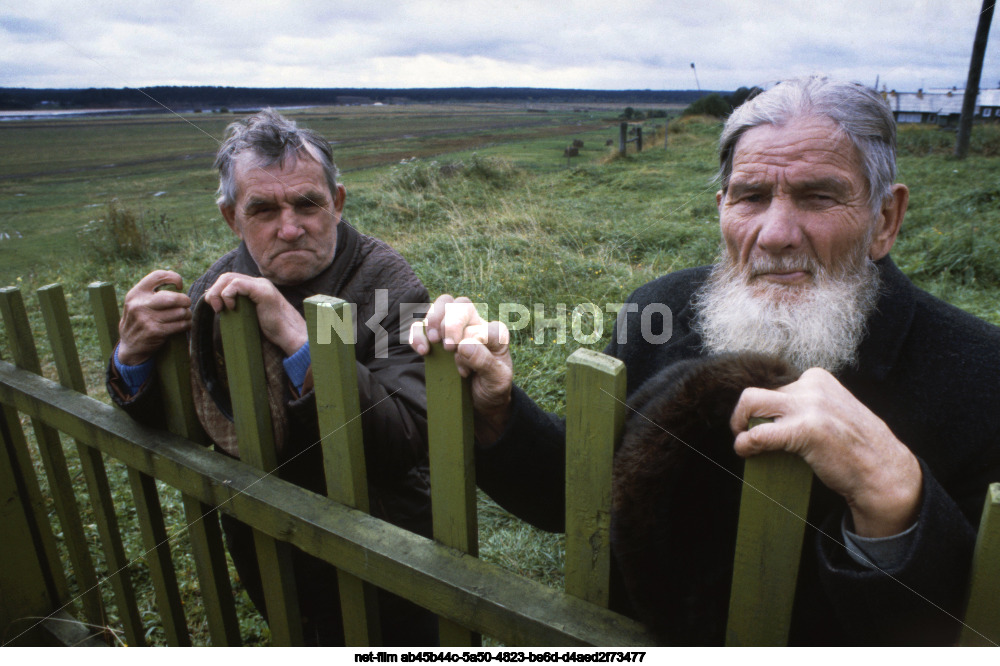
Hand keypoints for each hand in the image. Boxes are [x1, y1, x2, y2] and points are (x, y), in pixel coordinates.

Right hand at [117, 270, 191, 365]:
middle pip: (173, 297)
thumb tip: (175, 277)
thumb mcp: (138, 302)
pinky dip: (186, 324)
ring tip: (185, 316)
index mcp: (136, 293)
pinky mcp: (156, 332)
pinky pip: (180, 325)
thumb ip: (152, 291)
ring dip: (187, 314)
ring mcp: (147, 319)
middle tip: (186, 304)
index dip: (174, 277)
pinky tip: (184, 325)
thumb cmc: (140, 319)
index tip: (179, 286)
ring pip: (180, 312)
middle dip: (185, 300)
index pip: (158, 276)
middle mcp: (139, 304)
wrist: (130, 346)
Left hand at [203, 273, 306, 356]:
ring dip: (218, 293)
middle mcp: (258, 283)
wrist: (290, 335)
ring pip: (229, 278)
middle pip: (226, 276)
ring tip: (220, 308)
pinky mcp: (262, 291)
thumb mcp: (251, 316)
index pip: (230, 280)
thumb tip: (219, 307)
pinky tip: (231, 307)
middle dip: (214, 291)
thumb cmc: (274, 330)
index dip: (217, 291)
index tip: (216, 307)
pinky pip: (237, 284)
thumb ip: (240, 308)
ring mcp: (261, 285)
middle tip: (216, 308)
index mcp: (256, 288)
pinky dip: (228, 294)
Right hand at [409, 294, 512, 441]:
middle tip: (448, 347)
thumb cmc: (492, 386)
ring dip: (434, 319)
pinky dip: (418, 333)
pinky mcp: (436, 338)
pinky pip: (422, 324)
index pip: (485, 327)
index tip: (466, 369)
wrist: (481, 399)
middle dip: (452, 323)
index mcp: (495, 334)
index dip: (474, 345)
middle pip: (461, 304)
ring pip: (442, 304)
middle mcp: (475, 325)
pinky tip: (422, 350)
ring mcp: (455, 329)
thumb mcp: (497, 379)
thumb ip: (484, 361)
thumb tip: (463, 345)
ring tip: (434, 341)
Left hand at [730, 368, 922, 537]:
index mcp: (818, 378)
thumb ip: (803, 405)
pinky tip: (746, 452)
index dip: (762, 408)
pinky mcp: (806, 429)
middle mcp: (813, 386)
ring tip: (745, 443)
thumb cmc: (854, 447)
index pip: (772, 386)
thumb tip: (764, 413)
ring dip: (740, 424)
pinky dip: (745, 443)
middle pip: (756, 392)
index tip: (762, 424)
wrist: (883, 472)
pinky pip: (758, 433)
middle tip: (744, 433)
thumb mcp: (830, 411)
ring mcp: (810, 405)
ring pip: (750, 402)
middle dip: (744, 414)